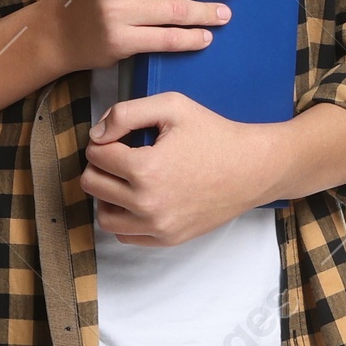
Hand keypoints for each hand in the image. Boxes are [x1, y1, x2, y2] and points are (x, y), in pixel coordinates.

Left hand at [81, 93, 277, 244]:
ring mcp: (157, 226)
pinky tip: (137, 200)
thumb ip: (126, 113)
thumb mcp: (172, 107)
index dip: (104, 140)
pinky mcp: (167, 238)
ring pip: (104, 216)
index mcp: (145, 169)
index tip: (120, 137)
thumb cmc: (214, 135)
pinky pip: (125, 236)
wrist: (252, 169)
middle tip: (118, 156)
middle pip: (93, 185)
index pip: (95, 155)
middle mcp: (147, 203)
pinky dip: (124, 218)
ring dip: (106, 195)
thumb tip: (96, 135)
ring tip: (125, 180)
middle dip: (100, 166)